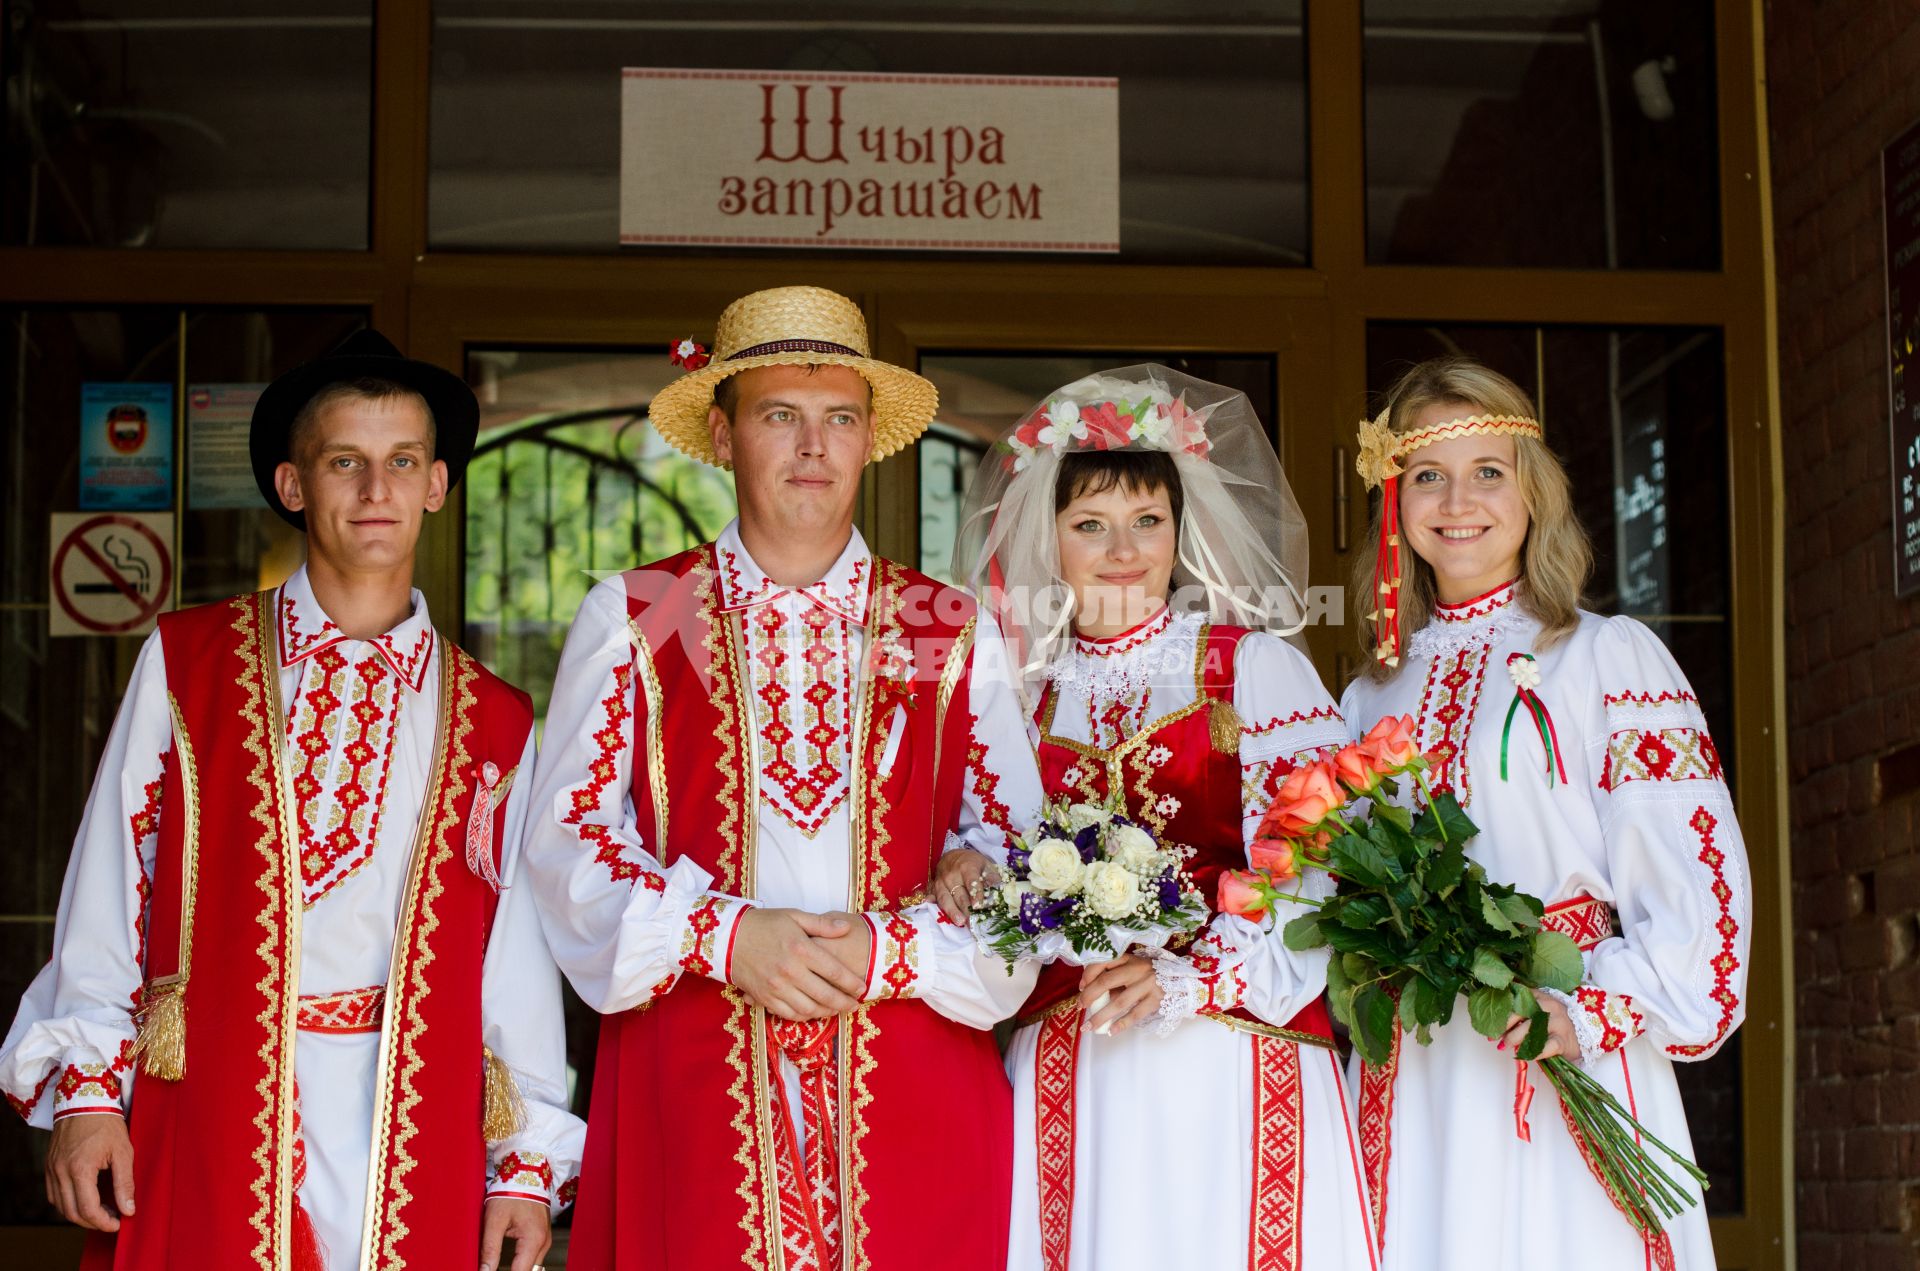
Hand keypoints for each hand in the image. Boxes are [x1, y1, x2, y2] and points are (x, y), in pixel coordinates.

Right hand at [45, 1112, 134, 1230]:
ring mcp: (51, 1170)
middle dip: (93, 1222)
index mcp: (80, 1169)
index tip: (119, 1223)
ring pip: (61, 1206)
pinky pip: (54, 1195)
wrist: (85, 1101)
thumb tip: (129, 1210)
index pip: (88, 1209)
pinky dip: (68, 1203)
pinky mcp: (48, 1166)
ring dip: (80, 1214)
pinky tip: (85, 1199)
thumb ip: (126, 1182)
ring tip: (103, 1210)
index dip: (103, 1222)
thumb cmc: (107, 1123)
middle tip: (113, 1219)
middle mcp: (60, 1172)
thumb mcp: (124, 1151)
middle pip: (71, 1212)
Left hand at [480, 1195, 551, 1270]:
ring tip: (497, 1267)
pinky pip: (533, 1258)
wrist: (525, 1173)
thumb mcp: (495, 1220)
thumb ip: (490, 1249)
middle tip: (490, 1269)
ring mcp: (545, 1240)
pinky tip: (508, 1263)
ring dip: (517, 1270)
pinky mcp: (542, 1237)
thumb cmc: (510, 1193)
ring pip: (533, 1267)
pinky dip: (521, 1264)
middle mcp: (544, 1243)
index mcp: (533, 1240)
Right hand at [729, 908, 866, 1019]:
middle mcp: (791, 971)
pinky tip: (813, 1012)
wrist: (729, 938)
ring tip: (837, 1009)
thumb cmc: (764, 924)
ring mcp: (776, 987)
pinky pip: (789, 1014)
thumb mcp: (794, 916)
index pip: (835, 972)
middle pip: (826, 995)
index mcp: (801, 949)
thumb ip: (822, 924)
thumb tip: (845, 929)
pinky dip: (804, 1016)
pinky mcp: (765, 998)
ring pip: (809, 1009)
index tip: (862, 988)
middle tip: (854, 1005)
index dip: (852, 983)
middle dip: (844, 1003)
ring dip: (827, 1012)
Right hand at [931, 849, 1000, 925]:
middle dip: (966, 910)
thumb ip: (993, 878)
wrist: (951, 856)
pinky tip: (931, 907)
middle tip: (972, 923)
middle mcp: (952, 874)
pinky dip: (933, 904)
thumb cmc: (972, 863)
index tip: (978, 906)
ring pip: (945, 899)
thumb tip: (1002, 891)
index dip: (975, 894)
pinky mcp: (933, 887)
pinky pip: (933, 897)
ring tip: (959, 922)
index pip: (971, 882)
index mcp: (967, 867)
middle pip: (959, 894)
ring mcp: (940, 881)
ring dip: (952, 911)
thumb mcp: (985, 865)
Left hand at [1078, 955, 1162, 1035]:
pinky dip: (1121, 1024)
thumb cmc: (1151, 975)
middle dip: (1089, 996)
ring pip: (1119, 1002)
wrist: (1183, 980)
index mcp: (1129, 958)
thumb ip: (1117, 978)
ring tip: (1089, 1027)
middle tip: (1080, 1007)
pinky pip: (1135, 1014)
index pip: (1103, 962)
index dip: (1088, 975)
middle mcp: (1137, 969)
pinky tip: (1111, 1031)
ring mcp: (1148, 984)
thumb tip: (1093, 995)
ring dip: (1100, 1016)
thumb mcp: (1134, 969)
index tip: (1080, 987)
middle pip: (1106, 981)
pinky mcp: (1156, 1000)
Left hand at [1500, 989, 1579, 1059]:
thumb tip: (1497, 1021)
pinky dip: (1532, 1052)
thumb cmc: (1557, 1021)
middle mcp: (1548, 1006)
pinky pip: (1545, 1047)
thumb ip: (1523, 1009)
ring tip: (1508, 1047)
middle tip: (1496, 1039)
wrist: (1587, 1031)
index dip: (1501, 1014)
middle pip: (1519, 1013)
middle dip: (1504, 1027)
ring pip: (1529, 1029)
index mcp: (1539, 996)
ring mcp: (1556, 1023)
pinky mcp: (1563, 1040)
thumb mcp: (1541, 1008)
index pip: (1515, 1001)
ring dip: (1514, 1039)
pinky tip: (1524, 1055)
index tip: (1491, 1025)